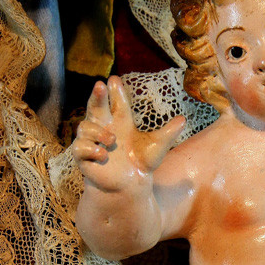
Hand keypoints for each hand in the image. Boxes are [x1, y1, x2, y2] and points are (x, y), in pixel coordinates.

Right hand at [73, 76, 185, 191]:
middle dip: (97, 96)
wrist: (129, 185)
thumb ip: (168, 133)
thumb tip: (184, 120)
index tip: (114, 80)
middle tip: (100, 85)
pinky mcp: (84, 156)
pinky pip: (79, 147)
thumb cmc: (141, 162)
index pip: (116, 101)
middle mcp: (104, 126)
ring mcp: (92, 140)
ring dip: (97, 132)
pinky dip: (90, 149)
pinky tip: (103, 154)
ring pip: (85, 127)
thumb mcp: (157, 147)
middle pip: (95, 105)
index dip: (115, 91)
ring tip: (111, 140)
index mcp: (120, 120)